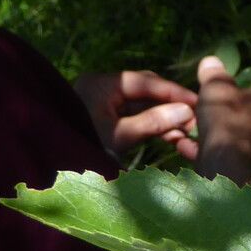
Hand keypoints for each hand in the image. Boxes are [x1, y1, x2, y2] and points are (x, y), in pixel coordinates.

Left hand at [73, 70, 199, 159]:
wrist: (50, 168)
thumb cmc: (81, 148)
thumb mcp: (119, 136)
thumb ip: (153, 122)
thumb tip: (187, 112)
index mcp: (101, 84)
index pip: (146, 81)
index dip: (174, 92)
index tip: (199, 102)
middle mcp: (103, 88)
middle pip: (146, 90)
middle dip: (171, 104)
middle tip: (196, 118)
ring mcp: (104, 103)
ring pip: (143, 105)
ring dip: (164, 117)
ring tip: (186, 131)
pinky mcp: (106, 118)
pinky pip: (135, 116)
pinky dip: (152, 125)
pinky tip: (171, 135)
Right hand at [193, 55, 250, 180]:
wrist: (225, 168)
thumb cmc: (224, 121)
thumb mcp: (215, 90)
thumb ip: (214, 75)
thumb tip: (211, 60)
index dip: (238, 85)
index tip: (219, 89)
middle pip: (247, 110)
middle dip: (222, 111)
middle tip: (201, 110)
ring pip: (236, 132)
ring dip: (213, 131)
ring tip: (190, 131)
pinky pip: (231, 151)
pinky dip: (212, 149)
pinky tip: (189, 148)